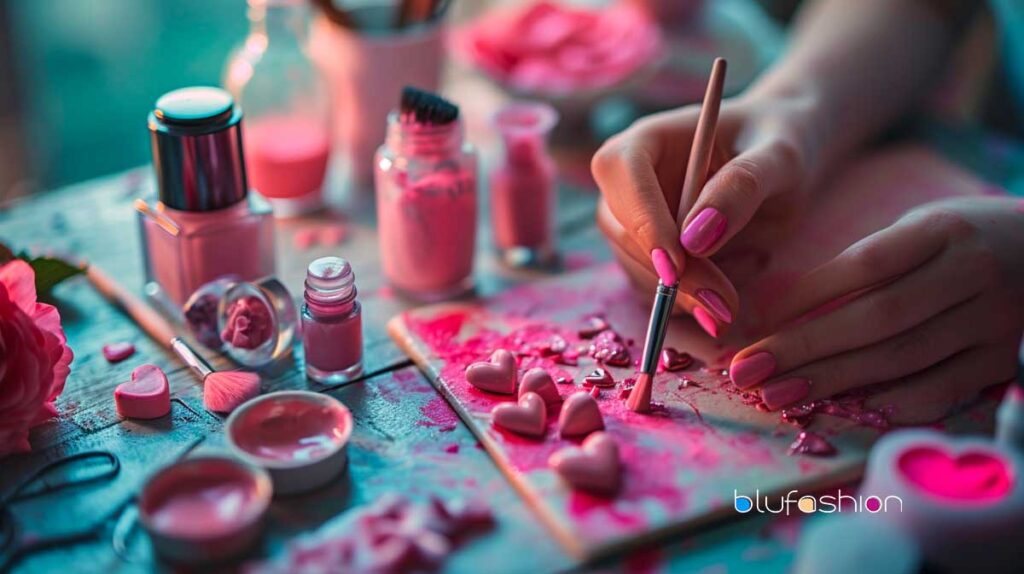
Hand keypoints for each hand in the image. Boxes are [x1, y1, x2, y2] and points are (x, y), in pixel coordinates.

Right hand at [591, 92, 815, 332]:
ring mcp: (634, 220)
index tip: (676, 266)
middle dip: (668, 272)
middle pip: (620, 228)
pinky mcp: (648, 253)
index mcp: (647, 140)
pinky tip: (729, 287)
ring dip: (680, 293)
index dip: (643, 221)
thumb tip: (695, 240)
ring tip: (738, 290)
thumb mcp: (779, 157)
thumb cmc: (781, 140)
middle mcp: (629, 180)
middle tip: (721, 304)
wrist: (782, 162)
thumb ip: (742, 187)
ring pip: (633, 265)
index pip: (622, 174)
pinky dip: (687, 300)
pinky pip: (653, 286)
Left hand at [729, 197, 1023, 422]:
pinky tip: (843, 411)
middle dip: (804, 348)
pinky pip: (942, 390)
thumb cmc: (961, 239)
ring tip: (776, 394)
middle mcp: (970, 274)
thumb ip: (869, 261)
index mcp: (942, 231)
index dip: (807, 295)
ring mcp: (991, 321)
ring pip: (902, 358)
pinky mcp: (1000, 359)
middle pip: (877, 318)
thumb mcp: (921, 228)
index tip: (756, 319)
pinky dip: (889, 403)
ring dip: (832, 381)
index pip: (866, 265)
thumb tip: (786, 307)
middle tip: (746, 371)